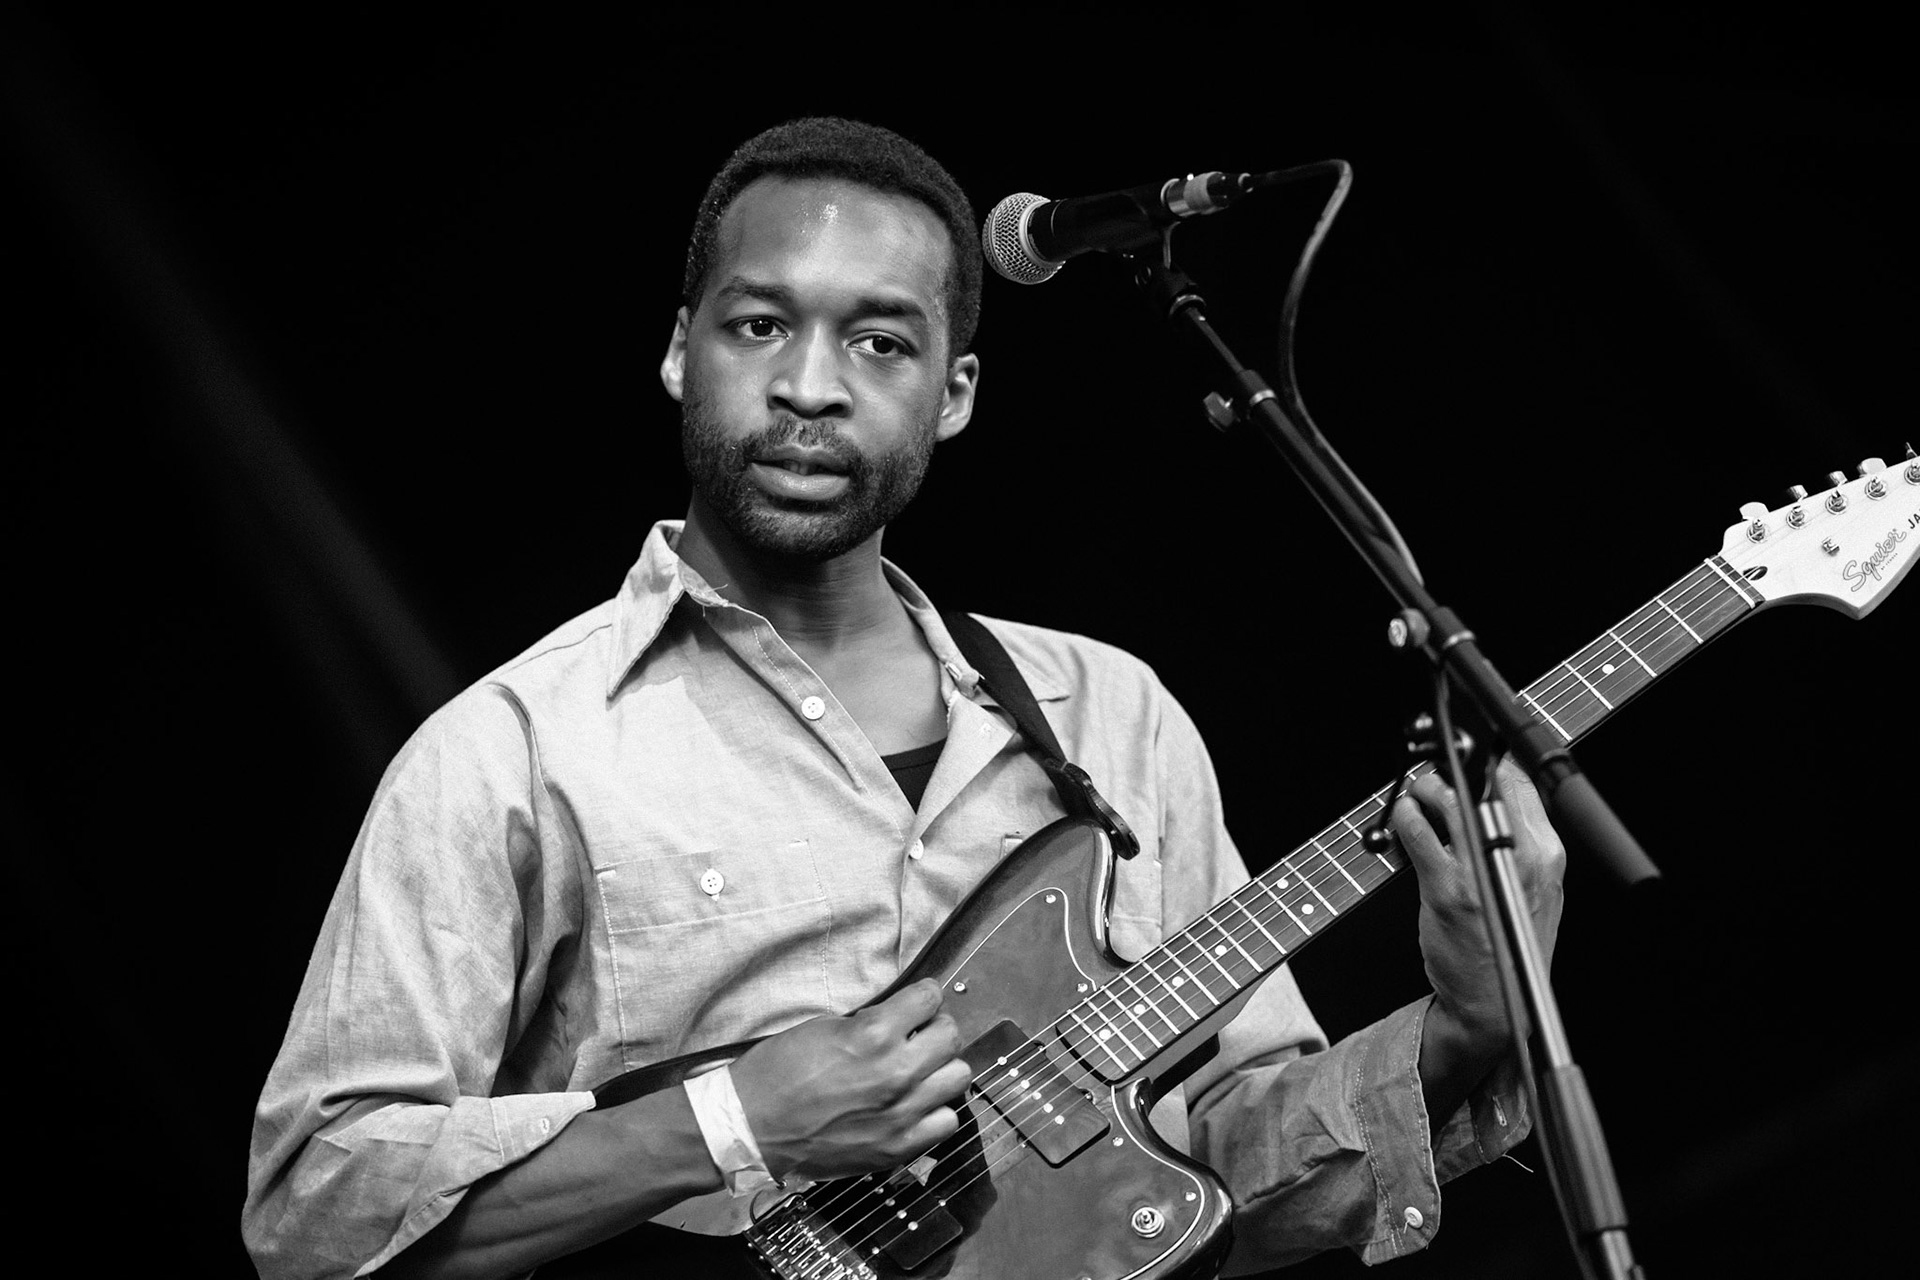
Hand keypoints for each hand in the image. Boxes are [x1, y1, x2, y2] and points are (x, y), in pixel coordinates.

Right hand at [727, 978, 972, 1181]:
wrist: (751, 1127)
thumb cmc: (777, 1072)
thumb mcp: (824, 1027)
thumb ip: (869, 1023)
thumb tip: (900, 1020)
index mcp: (874, 1034)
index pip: (930, 998)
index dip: (922, 997)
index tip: (916, 1004)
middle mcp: (897, 1072)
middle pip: (951, 1036)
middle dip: (934, 1029)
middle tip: (915, 1036)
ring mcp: (902, 1113)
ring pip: (958, 1077)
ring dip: (939, 1069)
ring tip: (918, 1072)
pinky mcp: (899, 1147)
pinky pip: (947, 1121)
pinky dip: (935, 1110)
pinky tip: (914, 1106)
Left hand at [1393, 758, 1566, 1058]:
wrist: (1493, 1003)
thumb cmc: (1508, 944)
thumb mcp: (1534, 888)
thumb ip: (1521, 840)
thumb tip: (1495, 790)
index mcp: (1547, 854)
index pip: (1520, 780)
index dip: (1488, 759)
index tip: (1467, 753)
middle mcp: (1521, 857)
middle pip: (1485, 781)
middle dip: (1454, 767)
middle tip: (1435, 770)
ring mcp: (1482, 871)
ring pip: (1449, 798)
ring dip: (1426, 787)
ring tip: (1419, 794)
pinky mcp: (1446, 888)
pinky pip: (1418, 831)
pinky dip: (1404, 815)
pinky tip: (1403, 818)